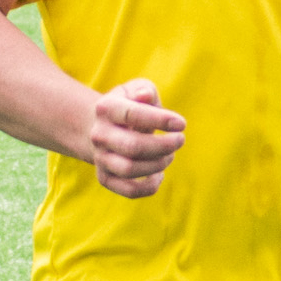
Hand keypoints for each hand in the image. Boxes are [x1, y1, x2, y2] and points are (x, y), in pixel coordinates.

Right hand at [85, 77, 185, 196]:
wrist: (103, 128)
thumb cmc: (130, 105)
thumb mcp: (135, 90)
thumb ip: (143, 90)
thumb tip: (145, 95)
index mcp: (106, 108)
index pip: (132, 114)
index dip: (160, 120)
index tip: (182, 124)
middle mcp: (99, 135)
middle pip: (132, 147)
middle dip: (163, 146)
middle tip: (180, 140)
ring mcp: (100, 158)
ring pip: (129, 169)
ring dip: (158, 164)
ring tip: (170, 155)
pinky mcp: (105, 178)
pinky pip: (128, 190)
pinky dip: (149, 187)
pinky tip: (160, 175)